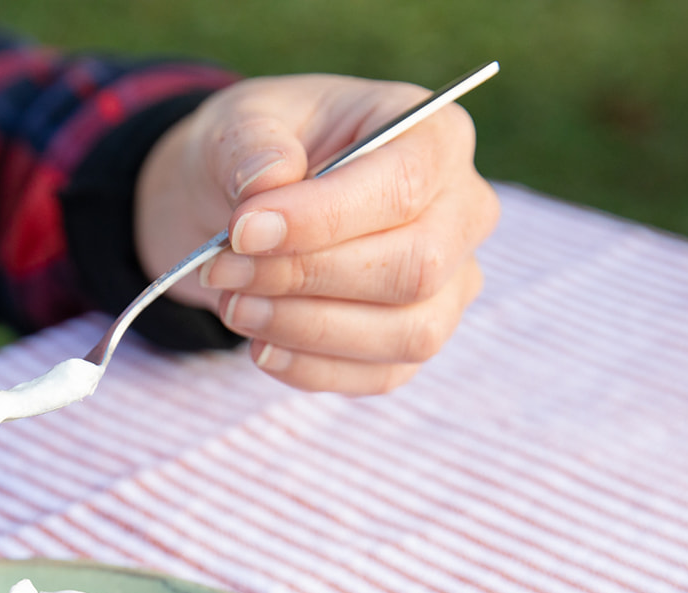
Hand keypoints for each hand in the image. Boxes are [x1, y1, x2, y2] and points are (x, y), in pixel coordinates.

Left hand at [134, 74, 498, 394]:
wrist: (254, 212)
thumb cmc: (262, 154)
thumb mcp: (243, 123)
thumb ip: (252, 145)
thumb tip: (266, 182)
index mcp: (435, 136)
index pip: (404, 185)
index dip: (322, 217)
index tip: (242, 231)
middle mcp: (463, 212)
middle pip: (415, 267)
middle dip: (307, 278)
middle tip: (225, 270)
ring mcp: (450, 284)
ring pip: (407, 332)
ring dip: (305, 328)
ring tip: (234, 305)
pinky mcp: (418, 339)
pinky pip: (381, 374)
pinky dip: (310, 367)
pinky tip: (260, 343)